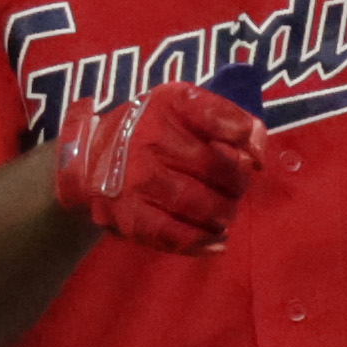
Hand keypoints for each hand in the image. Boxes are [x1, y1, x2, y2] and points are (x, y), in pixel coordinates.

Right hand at [55, 82, 264, 253]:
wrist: (89, 160)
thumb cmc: (150, 131)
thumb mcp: (181, 108)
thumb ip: (224, 120)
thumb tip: (257, 152)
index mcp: (168, 105)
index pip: (217, 116)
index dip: (246, 138)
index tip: (255, 158)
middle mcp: (149, 138)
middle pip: (216, 167)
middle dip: (237, 184)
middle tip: (236, 191)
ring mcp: (137, 178)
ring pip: (199, 204)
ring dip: (223, 214)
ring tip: (224, 214)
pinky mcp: (129, 213)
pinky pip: (174, 234)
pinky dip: (202, 241)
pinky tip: (215, 240)